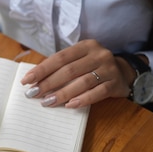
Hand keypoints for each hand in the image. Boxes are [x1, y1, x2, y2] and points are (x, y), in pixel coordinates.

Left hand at [20, 39, 135, 107]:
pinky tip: (69, 105)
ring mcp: (109, 69)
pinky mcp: (115, 83)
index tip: (27, 80)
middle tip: (33, 94)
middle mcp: (98, 54)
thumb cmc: (94, 67)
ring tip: (47, 102)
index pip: (60, 57)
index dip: (42, 69)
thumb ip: (62, 67)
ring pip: (82, 82)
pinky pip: (97, 93)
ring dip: (62, 93)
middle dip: (48, 83)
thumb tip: (35, 80)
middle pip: (69, 70)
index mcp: (86, 46)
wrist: (125, 73)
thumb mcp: (81, 60)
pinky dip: (82, 99)